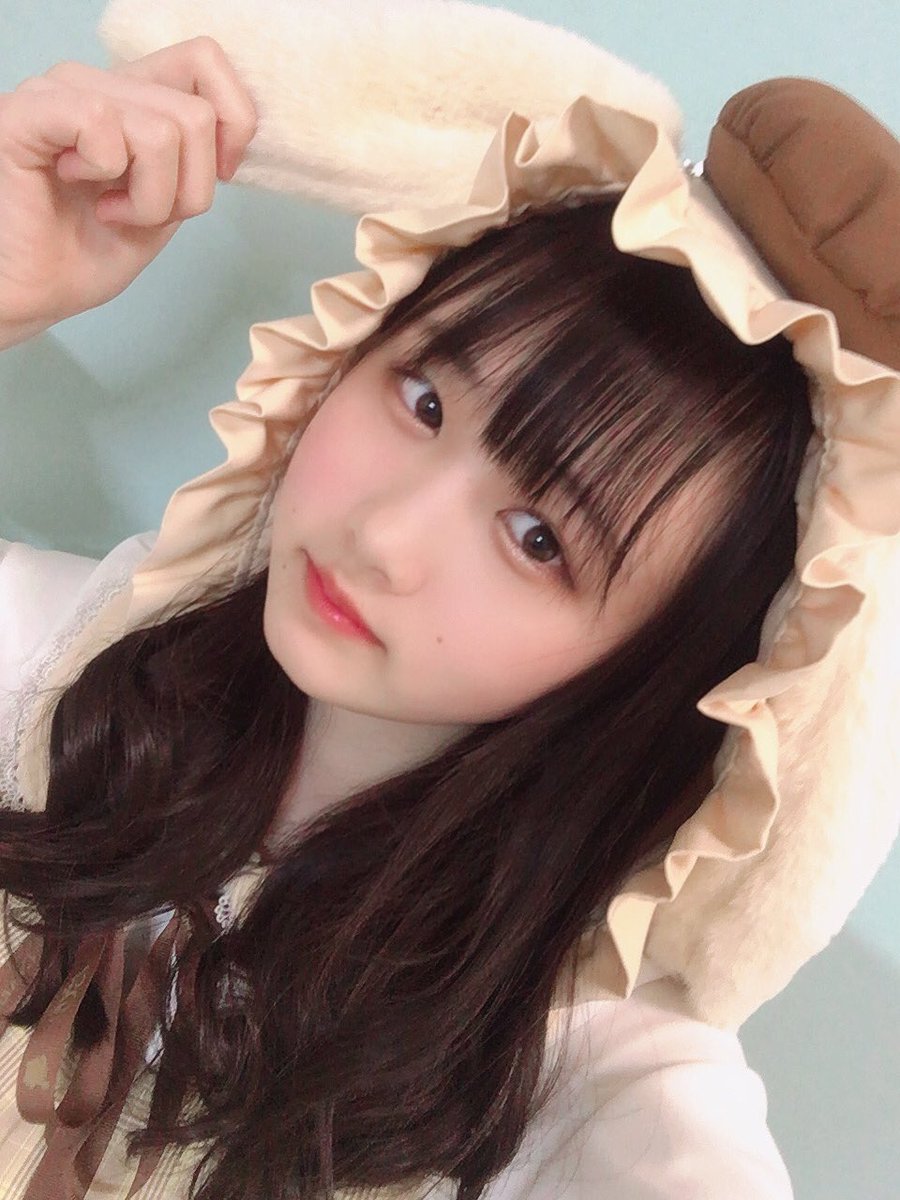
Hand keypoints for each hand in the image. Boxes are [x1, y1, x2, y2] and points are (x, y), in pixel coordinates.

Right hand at [0, 37, 257, 343]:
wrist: (34, 290)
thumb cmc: (90, 250)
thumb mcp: (168, 206)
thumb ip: (198, 163)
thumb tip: (234, 135)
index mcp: (135, 96)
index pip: (206, 60)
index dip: (233, 124)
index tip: (215, 176)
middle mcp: (100, 82)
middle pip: (196, 116)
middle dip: (187, 190)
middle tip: (140, 214)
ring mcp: (62, 91)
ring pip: (161, 132)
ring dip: (148, 197)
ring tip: (110, 210)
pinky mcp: (28, 111)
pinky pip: (103, 123)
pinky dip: (106, 175)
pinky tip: (76, 188)